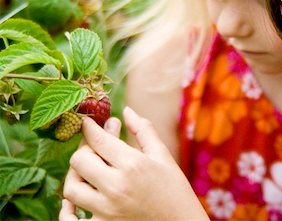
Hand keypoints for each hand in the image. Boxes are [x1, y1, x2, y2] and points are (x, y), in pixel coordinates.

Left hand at [60, 107, 207, 220]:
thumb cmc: (175, 189)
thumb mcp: (163, 155)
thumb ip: (143, 130)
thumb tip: (126, 110)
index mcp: (132, 164)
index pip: (98, 139)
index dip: (89, 127)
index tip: (87, 122)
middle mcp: (116, 187)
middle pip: (79, 160)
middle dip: (84, 148)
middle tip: (93, 146)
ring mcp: (107, 211)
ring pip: (71, 188)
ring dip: (75, 175)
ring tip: (87, 171)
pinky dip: (67, 211)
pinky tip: (72, 202)